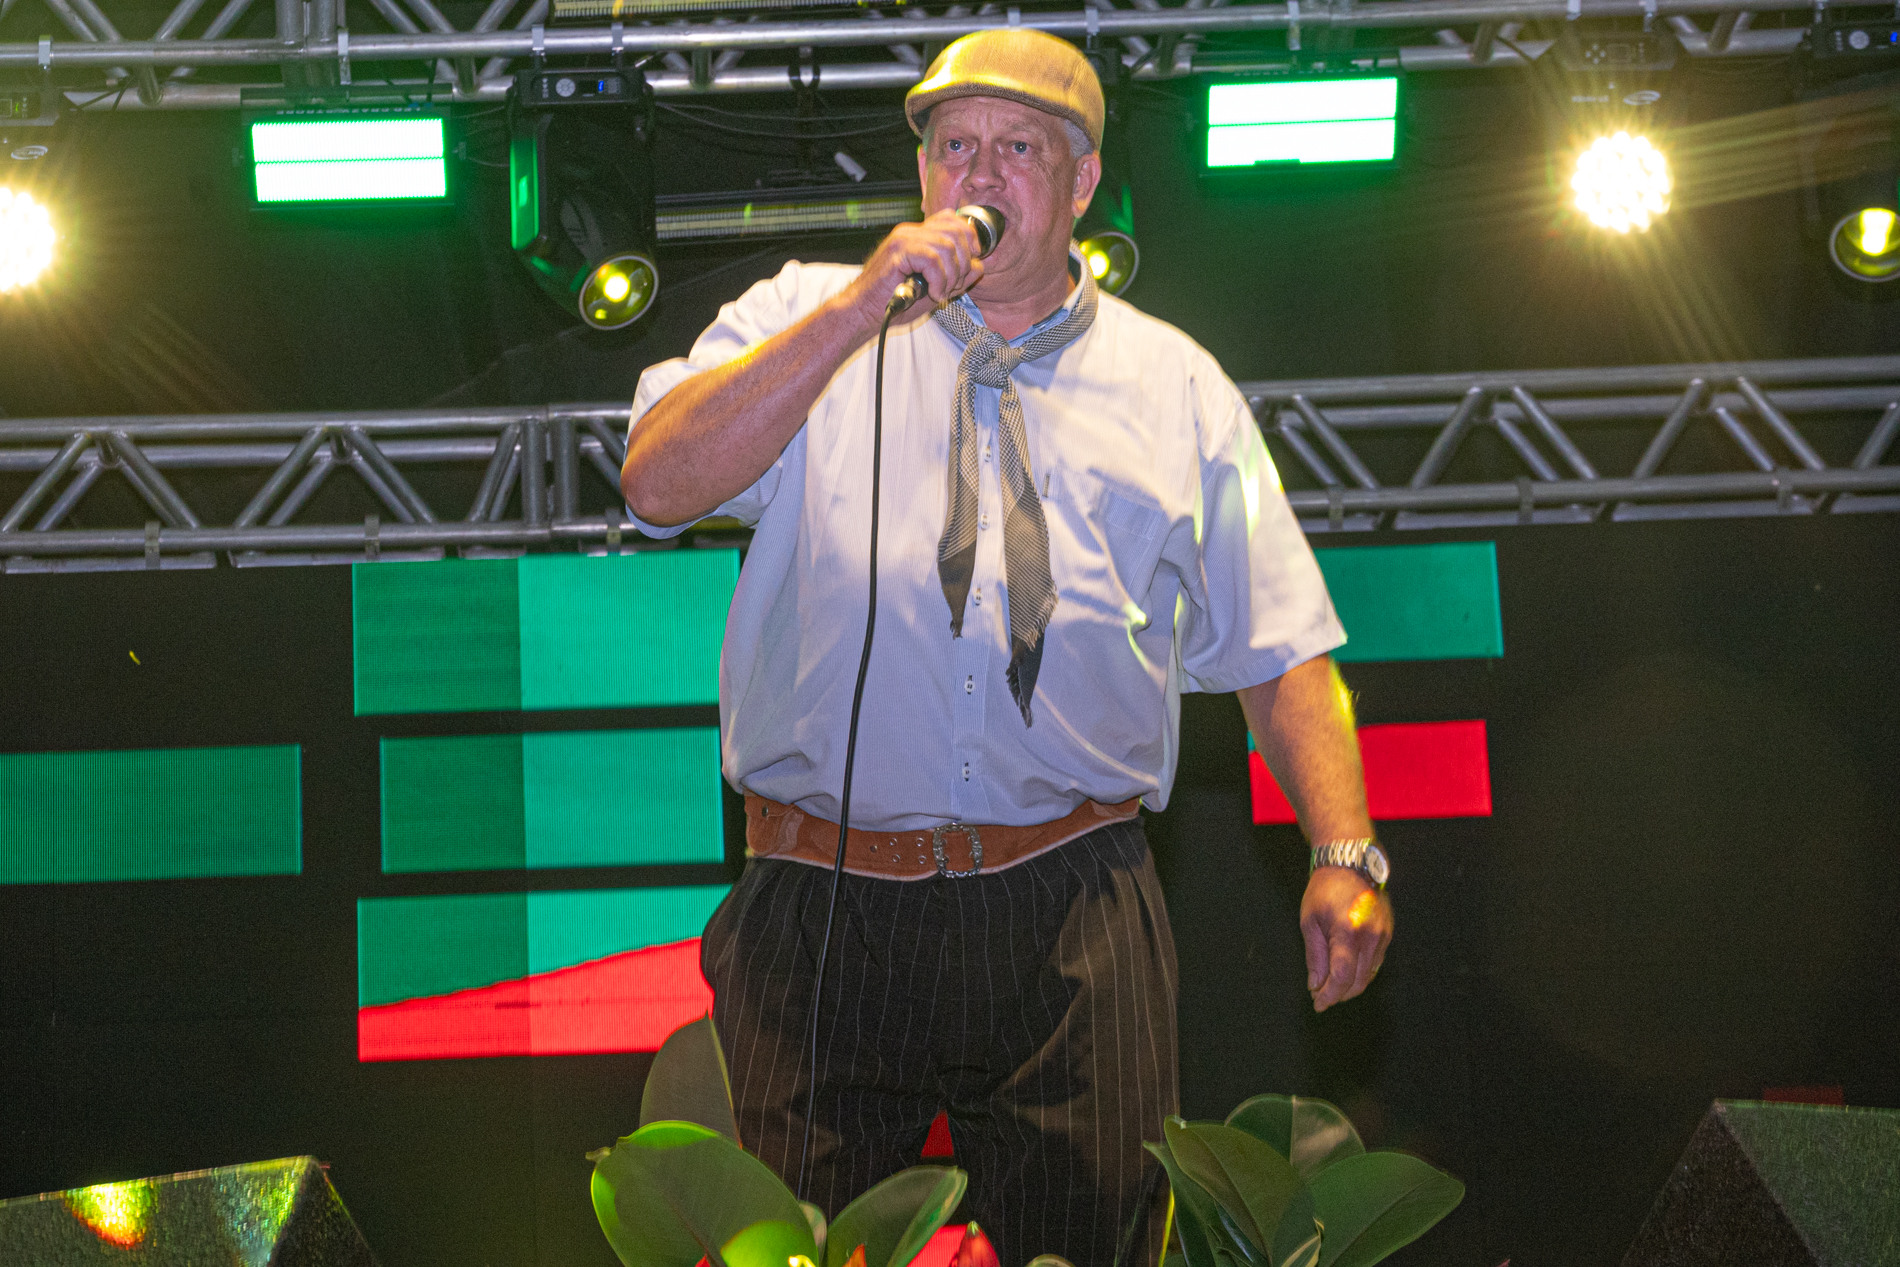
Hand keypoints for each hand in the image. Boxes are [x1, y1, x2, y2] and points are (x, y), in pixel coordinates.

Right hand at [844, 210, 983, 325]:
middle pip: (955, 230)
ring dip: (952, 275)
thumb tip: (978, 266)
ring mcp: (903, 239)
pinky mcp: (898, 252)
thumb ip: (957, 276)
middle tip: (953, 285)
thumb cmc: (894, 301)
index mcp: (917, 236)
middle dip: (964, 261)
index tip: (971, 263)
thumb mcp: (934, 287)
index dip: (969, 239)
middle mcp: (910, 232)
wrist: (864, 311)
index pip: (952, 220)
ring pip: (947, 246)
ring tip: (942, 292)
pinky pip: (933, 259)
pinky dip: (939, 280)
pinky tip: (933, 293)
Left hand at [1300, 866, 1392, 1011]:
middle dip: (1339, 994)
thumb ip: (1315, 956)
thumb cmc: (1324, 890)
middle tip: (1321, 998)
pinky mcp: (1387, 933)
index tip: (1318, 1004)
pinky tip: (1346, 972)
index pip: (1342, 977)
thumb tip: (1316, 985)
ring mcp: (1383, 935)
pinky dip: (1360, 973)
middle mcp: (1370, 936)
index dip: (1330, 995)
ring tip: (1331, 987)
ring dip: (1350, 986)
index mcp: (1347, 932)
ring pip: (1368, 975)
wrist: (1350, 863)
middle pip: (1357, 981)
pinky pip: (1375, 963)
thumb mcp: (1310, 921)